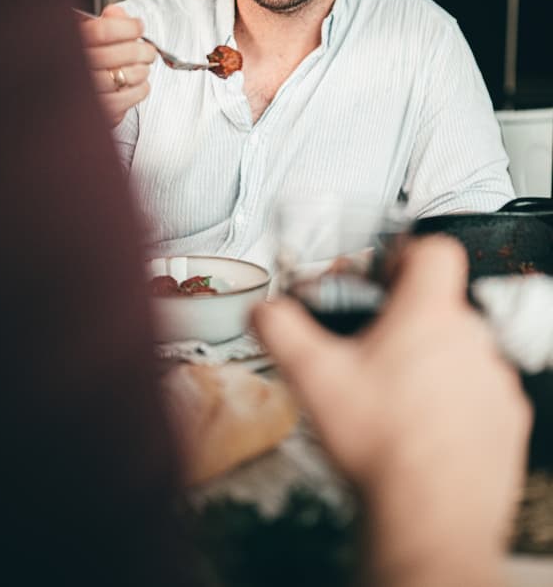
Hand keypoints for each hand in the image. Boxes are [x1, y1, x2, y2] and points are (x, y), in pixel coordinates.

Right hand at [78, 5, 156, 126]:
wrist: (64, 97)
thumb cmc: (81, 61)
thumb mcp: (86, 35)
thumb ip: (103, 22)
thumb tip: (116, 13)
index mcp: (73, 44)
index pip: (102, 31)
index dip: (126, 27)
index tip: (138, 26)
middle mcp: (77, 67)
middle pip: (118, 55)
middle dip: (141, 51)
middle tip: (148, 50)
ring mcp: (87, 90)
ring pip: (126, 77)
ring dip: (142, 70)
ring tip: (142, 67)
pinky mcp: (100, 110)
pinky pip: (128, 98)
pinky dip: (140, 89)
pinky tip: (138, 84)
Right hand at [252, 237, 531, 585]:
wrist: (430, 517)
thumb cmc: (381, 447)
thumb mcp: (313, 377)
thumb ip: (281, 329)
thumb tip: (263, 310)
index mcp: (428, 317)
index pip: (434, 252)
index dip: (406, 253)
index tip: (387, 272)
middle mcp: (470, 340)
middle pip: (440, 304)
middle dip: (406, 318)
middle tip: (374, 346)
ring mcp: (494, 379)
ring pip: (460, 348)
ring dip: (432, 359)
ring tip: (395, 392)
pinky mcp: (506, 418)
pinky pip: (480, 389)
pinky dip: (454, 397)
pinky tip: (422, 423)